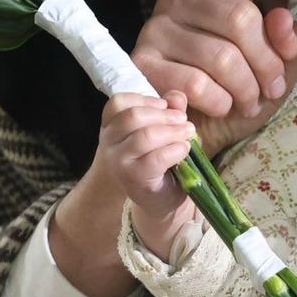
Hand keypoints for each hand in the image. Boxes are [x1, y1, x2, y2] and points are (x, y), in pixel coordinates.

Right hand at [98, 90, 198, 256]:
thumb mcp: (163, 130)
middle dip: (164, 115)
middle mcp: (108, 143)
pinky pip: (156, 159)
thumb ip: (169, 111)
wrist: (158, 199)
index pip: (118, 102)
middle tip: (184, 120)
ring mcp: (118, 162)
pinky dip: (175, 150)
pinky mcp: (133, 179)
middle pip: (132, 116)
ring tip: (188, 134)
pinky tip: (184, 150)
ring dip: (173, 132)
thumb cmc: (159, 161)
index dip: (144, 99)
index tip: (164, 106)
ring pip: (144, 136)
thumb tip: (176, 97)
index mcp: (111, 126)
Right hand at [132, 0, 296, 153]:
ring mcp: (156, 31)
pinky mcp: (144, 66)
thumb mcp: (278, 69)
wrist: (204, 146)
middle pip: (239, 16)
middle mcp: (176, 0)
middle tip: (267, 87)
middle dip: (266, 62)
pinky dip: (222, 104)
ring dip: (247, 90)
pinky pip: (199, 81)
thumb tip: (281, 17)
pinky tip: (216, 110)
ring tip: (244, 102)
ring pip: (224, 55)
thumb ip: (285, 42)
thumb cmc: (240, 99)